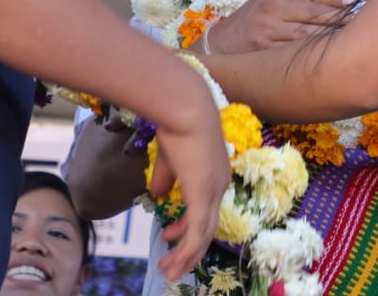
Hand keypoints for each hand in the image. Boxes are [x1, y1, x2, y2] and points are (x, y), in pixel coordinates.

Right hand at [147, 121, 229, 281]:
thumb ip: (166, 179)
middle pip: (208, 227)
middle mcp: (219, 185)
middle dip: (188, 248)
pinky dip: (186, 250)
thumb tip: (158, 196)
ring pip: (203, 235)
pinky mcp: (203, 194)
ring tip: (168, 271)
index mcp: (215, 174)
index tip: (168, 235)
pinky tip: (173, 261)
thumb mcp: (170, 157)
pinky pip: (197, 232)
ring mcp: (213, 190)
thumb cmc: (176, 123)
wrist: (185, 106)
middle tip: (170, 263)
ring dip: (185, 256)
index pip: (205, 209)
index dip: (187, 226)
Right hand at [205, 0, 355, 53]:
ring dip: (329, 34)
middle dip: (337, 16)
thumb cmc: (253, 20)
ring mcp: (267, 29)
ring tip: (351, 37)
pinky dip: (311, 51)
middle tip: (361, 19)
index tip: (353, 1)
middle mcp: (272, 8)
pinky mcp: (264, 49)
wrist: (220, 45)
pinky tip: (328, 54)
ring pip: (305, 32)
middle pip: (311, 12)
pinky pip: (293, 50)